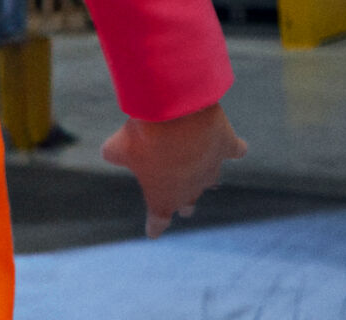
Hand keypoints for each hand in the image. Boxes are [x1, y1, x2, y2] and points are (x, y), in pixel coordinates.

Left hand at [101, 101, 245, 235]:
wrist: (177, 113)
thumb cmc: (144, 135)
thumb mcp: (118, 145)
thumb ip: (114, 153)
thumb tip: (109, 152)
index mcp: (163, 198)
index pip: (158, 222)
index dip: (155, 226)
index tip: (153, 232)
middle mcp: (191, 190)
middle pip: (188, 203)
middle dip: (183, 202)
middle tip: (182, 202)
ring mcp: (212, 169)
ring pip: (212, 180)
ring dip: (206, 175)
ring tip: (203, 169)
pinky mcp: (227, 147)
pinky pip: (236, 151)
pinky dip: (235, 148)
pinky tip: (236, 147)